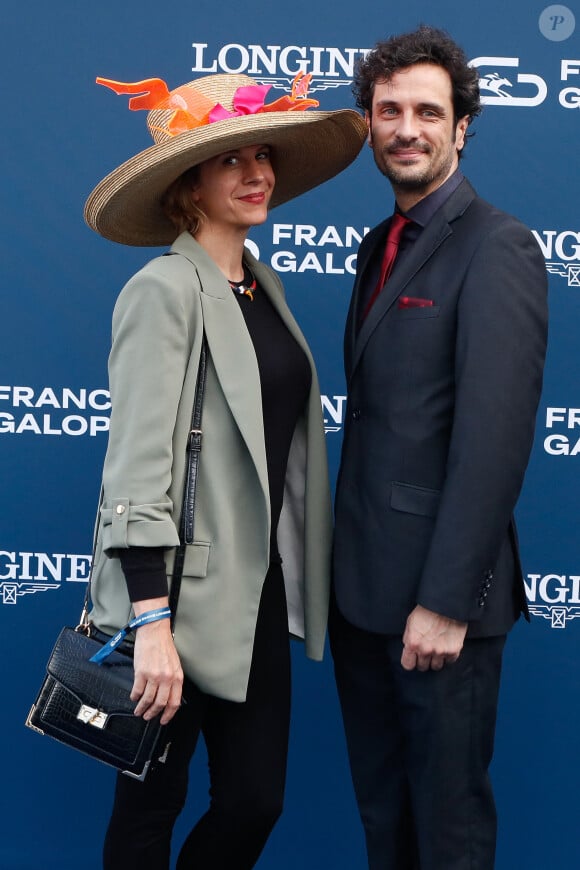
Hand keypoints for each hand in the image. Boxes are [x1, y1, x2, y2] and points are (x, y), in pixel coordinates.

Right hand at [131, 599, 183, 724]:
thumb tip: (168, 696)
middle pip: (160, 704)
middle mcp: (167, 678)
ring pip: (148, 700)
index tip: (163, 720)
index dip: (168, 714)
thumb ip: (173, 680)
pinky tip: (134, 697)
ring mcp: (154, 676)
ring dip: (142, 708)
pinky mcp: (141, 673)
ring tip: (138, 711)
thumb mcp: (175, 664)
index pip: (174, 702)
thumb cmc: (164, 645)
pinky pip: (137, 690)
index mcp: (177, 677)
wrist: (154, 631)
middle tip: (148, 717)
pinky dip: (135, 696)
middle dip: (153, 714)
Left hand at [401, 605, 467, 671]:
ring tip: (437, 649)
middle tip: (426, 651)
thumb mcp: (411, 622)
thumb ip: (409, 638)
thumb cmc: (427, 610)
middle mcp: (426, 650)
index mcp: (413, 643)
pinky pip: (450, 661)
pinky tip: (446, 647)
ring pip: (436, 667)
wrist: (446, 604)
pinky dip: (448, 657)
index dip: (410, 661)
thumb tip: (409, 648)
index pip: (408, 665)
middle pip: (423, 667)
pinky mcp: (454, 650)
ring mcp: (441, 651)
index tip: (413, 658)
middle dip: (423, 660)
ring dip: (436, 660)